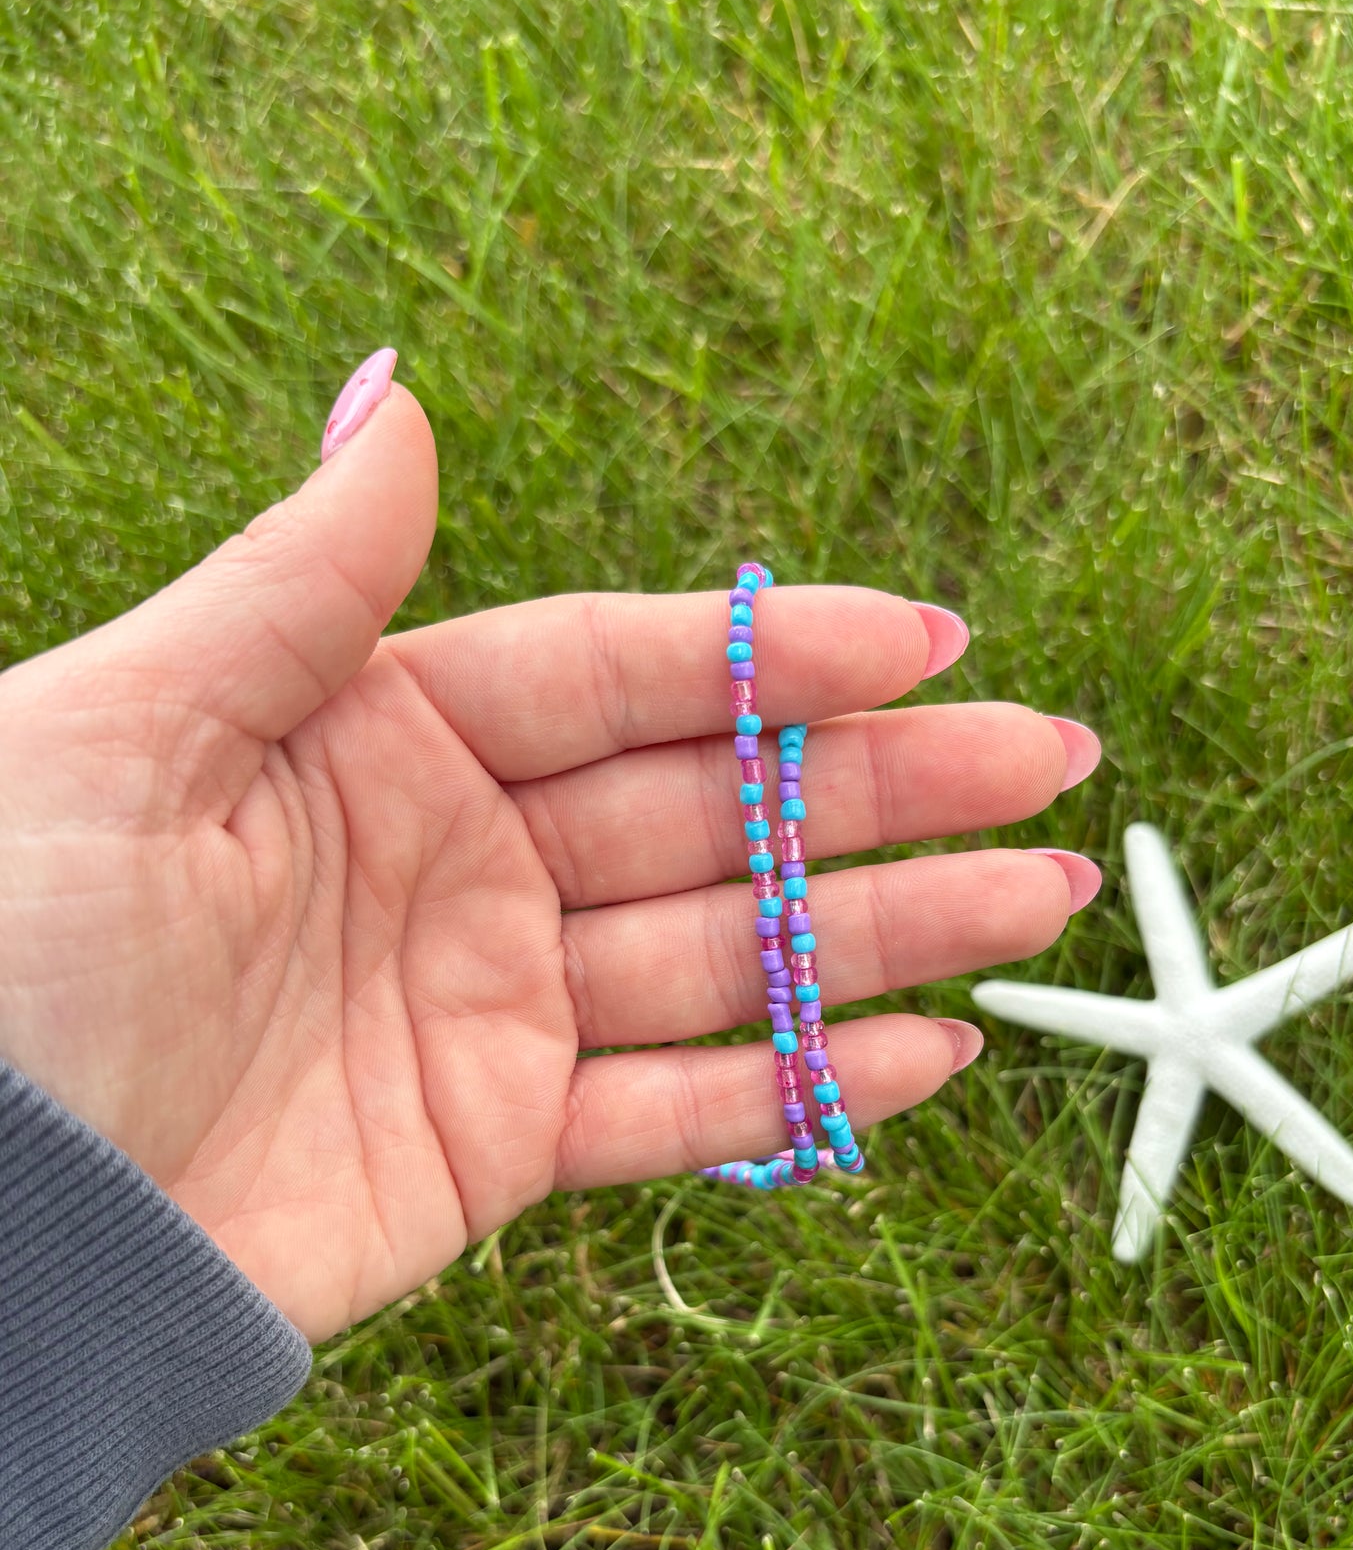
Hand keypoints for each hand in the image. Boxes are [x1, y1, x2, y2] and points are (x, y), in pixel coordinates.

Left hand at [0, 374, 1099, 1340]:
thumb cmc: (7, 946)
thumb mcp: (130, 727)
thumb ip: (302, 584)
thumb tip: (403, 403)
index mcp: (378, 736)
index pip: (618, 674)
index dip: (773, 655)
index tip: (927, 639)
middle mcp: (457, 862)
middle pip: (709, 807)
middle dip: (885, 786)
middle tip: (1051, 762)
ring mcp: (490, 1008)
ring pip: (725, 956)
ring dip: (888, 927)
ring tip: (1043, 895)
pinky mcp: (495, 1146)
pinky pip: (676, 1109)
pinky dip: (802, 1082)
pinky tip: (927, 1044)